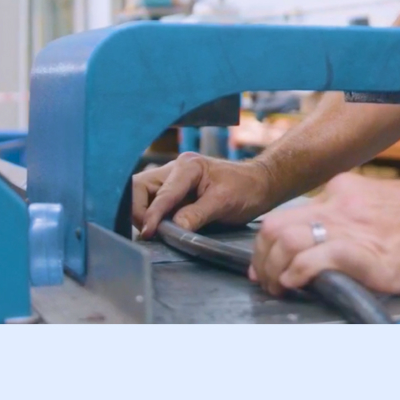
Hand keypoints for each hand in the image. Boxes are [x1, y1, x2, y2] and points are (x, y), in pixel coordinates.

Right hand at [129, 152, 280, 239]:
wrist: (260, 185)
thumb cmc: (247, 188)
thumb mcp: (224, 202)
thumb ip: (197, 215)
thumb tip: (173, 229)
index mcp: (188, 166)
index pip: (161, 193)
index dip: (153, 215)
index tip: (149, 233)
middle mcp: (174, 169)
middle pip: (138, 188)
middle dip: (139, 211)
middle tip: (149, 232)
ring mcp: (172, 180)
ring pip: (141, 195)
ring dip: (143, 214)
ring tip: (155, 231)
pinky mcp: (173, 192)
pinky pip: (152, 202)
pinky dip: (151, 215)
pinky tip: (158, 228)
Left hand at [249, 173, 399, 297]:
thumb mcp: (388, 203)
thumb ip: (358, 215)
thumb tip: (333, 241)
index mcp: (347, 190)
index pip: (290, 214)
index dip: (273, 243)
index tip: (274, 263)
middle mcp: (342, 204)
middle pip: (275, 226)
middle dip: (264, 258)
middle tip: (270, 280)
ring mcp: (352, 227)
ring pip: (284, 242)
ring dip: (274, 270)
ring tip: (283, 288)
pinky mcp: (365, 254)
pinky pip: (311, 261)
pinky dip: (296, 276)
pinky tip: (301, 285)